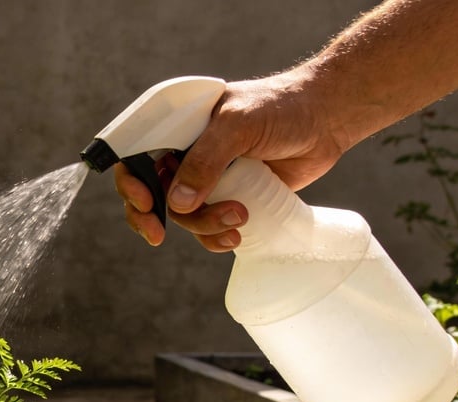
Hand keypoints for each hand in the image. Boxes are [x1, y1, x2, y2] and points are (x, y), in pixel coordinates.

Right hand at [116, 73, 349, 251]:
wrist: (327, 120)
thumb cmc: (282, 107)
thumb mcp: (238, 124)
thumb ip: (206, 160)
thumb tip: (176, 202)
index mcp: (178, 127)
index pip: (136, 156)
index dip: (131, 183)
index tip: (147, 203)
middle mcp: (186, 153)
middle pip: (151, 193)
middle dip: (153, 217)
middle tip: (159, 235)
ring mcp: (207, 178)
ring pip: (182, 215)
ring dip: (202, 226)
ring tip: (238, 218)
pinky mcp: (229, 197)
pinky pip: (208, 227)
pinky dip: (215, 237)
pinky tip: (236, 234)